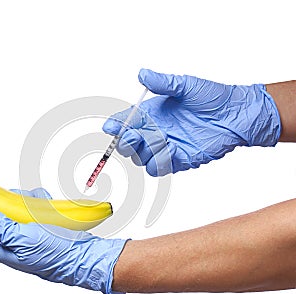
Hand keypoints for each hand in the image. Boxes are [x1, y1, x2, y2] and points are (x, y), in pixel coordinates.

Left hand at [0, 188, 127, 293]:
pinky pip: (28, 208)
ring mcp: (23, 233)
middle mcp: (8, 242)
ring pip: (8, 210)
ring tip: (29, 198)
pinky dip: (34, 201)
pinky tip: (44, 202)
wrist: (85, 256)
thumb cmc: (56, 254)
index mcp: (0, 248)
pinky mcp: (36, 226)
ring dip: (17, 200)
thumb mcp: (24, 240)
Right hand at [103, 69, 280, 175]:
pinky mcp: (178, 160)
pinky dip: (160, 161)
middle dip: (126, 142)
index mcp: (152, 114)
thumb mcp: (185, 85)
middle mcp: (155, 131)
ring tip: (160, 138)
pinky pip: (159, 167)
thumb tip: (142, 74)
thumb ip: (162, 82)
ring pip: (141, 158)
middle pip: (129, 144)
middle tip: (133, 135)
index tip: (110, 126)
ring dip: (146, 151)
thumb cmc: (213, 98)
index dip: (116, 125)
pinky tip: (172, 148)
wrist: (235, 115)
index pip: (127, 121)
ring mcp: (165, 147)